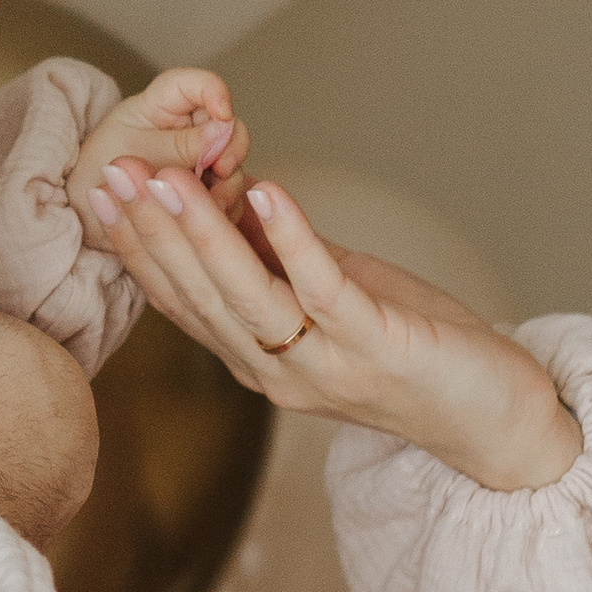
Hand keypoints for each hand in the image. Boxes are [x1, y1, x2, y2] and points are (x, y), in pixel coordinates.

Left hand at [69, 67, 249, 233]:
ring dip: (229, 182)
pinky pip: (227, 195)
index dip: (214, 91)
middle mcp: (187, 130)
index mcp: (162, 106)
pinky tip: (212, 219)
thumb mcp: (137, 157)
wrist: (87, 219)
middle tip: (221, 168)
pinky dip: (224, 206)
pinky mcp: (205, 192)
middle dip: (231, 146)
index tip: (223, 113)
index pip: (194, 84)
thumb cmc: (99, 178)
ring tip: (214, 202)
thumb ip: (181, 145)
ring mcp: (200, 161)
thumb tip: (225, 129)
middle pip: (226, 124)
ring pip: (233, 163)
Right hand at [89, 168, 581, 494]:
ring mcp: (325, 366)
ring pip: (246, 298)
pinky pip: (324, 292)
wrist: (491, 419)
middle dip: (151, 231)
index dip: (135, 248)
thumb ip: (278, 261)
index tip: (99, 192)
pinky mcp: (377, 349)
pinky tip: (269, 192)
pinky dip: (294, 241)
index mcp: (257, 361)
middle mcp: (276, 372)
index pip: (179, 302)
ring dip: (203, 236)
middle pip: (199, 299)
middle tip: (114, 172)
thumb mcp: (331, 296)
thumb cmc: (414, 349)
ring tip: (168, 181)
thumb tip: (229, 199)